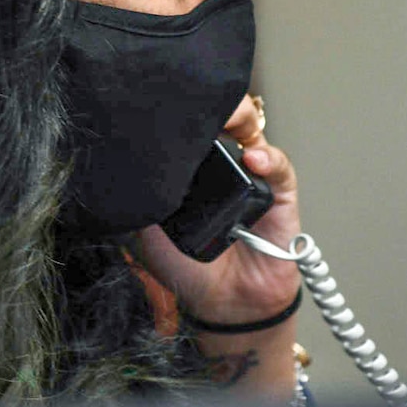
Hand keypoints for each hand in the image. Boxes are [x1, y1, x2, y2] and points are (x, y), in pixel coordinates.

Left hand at [129, 94, 301, 326]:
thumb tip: (128, 154)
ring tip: (230, 122)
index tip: (165, 103)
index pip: (186, 127)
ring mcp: (250, 176)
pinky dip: (268, 159)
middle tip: (197, 102)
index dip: (178, 112)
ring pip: (250, 132)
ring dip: (241, 120)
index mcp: (187, 169)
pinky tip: (254, 159)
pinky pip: (278, 167)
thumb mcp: (142, 225)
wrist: (222, 304)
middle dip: (211, 106)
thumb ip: (138, 190)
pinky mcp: (279, 193)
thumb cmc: (184, 267)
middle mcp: (218, 166)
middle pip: (219, 120)